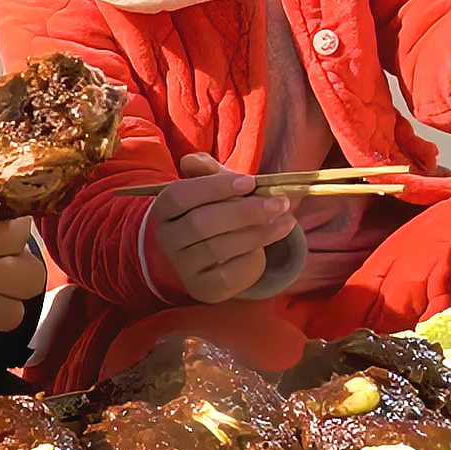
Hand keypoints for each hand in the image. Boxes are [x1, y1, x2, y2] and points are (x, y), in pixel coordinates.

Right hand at [149, 153, 294, 303]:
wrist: (209, 256)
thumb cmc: (212, 212)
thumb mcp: (211, 189)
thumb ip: (207, 172)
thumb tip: (193, 160)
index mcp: (164, 210)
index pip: (179, 196)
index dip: (214, 188)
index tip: (250, 182)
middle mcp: (167, 240)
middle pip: (201, 224)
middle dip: (245, 212)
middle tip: (279, 203)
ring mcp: (183, 267)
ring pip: (219, 248)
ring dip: (259, 233)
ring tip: (286, 220)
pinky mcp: (204, 288)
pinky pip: (231, 272)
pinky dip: (255, 256)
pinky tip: (268, 244)